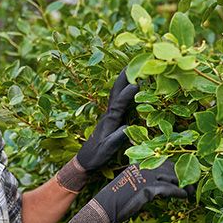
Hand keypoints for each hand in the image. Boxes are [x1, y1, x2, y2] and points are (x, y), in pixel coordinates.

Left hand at [55, 69, 137, 192]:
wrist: (84, 160)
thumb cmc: (96, 155)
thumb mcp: (107, 149)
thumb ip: (117, 138)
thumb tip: (129, 128)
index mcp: (109, 121)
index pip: (119, 104)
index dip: (127, 94)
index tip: (137, 83)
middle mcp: (108, 114)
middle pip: (116, 91)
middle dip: (125, 77)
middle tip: (135, 62)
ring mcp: (109, 115)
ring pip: (116, 93)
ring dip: (124, 80)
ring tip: (133, 67)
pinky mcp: (111, 118)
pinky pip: (119, 100)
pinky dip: (124, 89)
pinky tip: (129, 85)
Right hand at [62, 160, 193, 222]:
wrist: (104, 207)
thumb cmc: (115, 199)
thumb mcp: (129, 183)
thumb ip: (142, 179)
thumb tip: (155, 184)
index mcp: (138, 163)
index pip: (162, 159)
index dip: (176, 165)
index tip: (186, 170)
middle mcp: (143, 166)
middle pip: (171, 166)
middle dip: (184, 174)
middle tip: (192, 182)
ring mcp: (146, 176)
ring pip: (173, 176)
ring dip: (185, 184)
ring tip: (191, 191)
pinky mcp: (148, 189)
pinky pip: (170, 189)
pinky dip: (180, 192)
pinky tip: (185, 196)